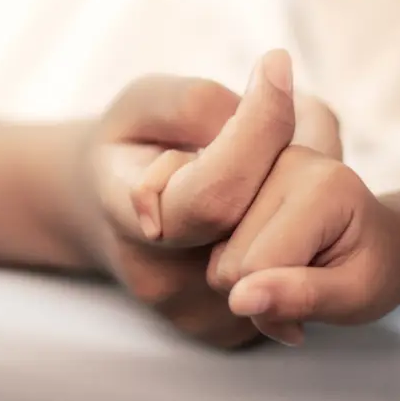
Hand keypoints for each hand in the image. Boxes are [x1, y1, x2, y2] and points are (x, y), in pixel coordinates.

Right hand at [84, 50, 340, 346]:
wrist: (105, 214)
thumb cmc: (126, 148)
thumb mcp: (141, 104)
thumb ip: (195, 105)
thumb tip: (267, 111)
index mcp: (123, 215)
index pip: (212, 191)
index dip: (256, 129)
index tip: (276, 68)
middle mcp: (157, 277)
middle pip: (257, 225)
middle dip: (285, 158)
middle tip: (280, 110)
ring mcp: (192, 312)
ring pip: (283, 252)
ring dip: (294, 193)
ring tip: (265, 157)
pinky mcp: (224, 332)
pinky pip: (286, 277)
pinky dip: (292, 229)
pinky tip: (263, 200)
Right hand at [208, 146, 399, 346]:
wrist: (376, 239)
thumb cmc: (372, 269)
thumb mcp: (356, 297)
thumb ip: (302, 297)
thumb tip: (238, 300)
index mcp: (320, 186)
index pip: (257, 264)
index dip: (272, 306)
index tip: (304, 317)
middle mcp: (283, 161)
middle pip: (230, 260)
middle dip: (257, 291)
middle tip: (299, 292)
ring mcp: (257, 165)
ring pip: (215, 254)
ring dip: (245, 280)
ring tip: (288, 275)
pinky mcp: (240, 178)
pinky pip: (212, 241)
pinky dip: (236, 263)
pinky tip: (269, 259)